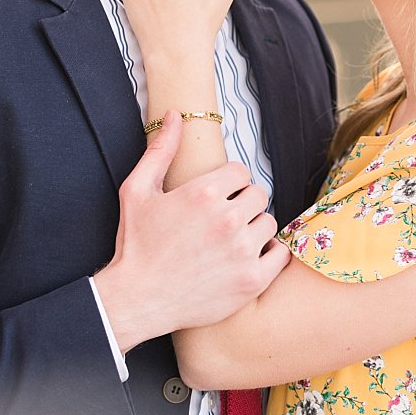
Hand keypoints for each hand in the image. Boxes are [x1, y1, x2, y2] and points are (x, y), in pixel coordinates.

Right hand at [94, 111, 288, 348]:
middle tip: (220, 222)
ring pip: (269, 223)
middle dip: (242, 204)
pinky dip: (268, 255)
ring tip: (228, 243)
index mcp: (203, 194)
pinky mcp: (252, 280)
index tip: (214, 199)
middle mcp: (227, 220)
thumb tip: (175, 114)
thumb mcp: (137, 191)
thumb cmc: (135, 244)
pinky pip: (280, 254)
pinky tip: (245, 259)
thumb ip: (161, 150)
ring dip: (253, 229)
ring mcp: (242, 251)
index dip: (228, 184)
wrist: (135, 300)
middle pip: (258, 195)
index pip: (242, 172)